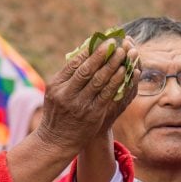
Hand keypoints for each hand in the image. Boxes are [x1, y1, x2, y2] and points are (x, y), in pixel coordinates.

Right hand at [35, 36, 139, 154]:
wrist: (56, 140)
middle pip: (87, 70)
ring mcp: (80, 105)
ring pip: (100, 81)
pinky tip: (125, 71)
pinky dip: (117, 81)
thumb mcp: (55, 92)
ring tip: (124, 52)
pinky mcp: (93, 114)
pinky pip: (108, 94)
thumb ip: (68, 75)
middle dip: (103, 55)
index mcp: (56, 85)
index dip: (90, 51)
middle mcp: (67, 94)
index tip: (103, 41)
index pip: (74, 64)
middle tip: (115, 43)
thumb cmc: (58, 112)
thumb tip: (86, 52)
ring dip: (114, 65)